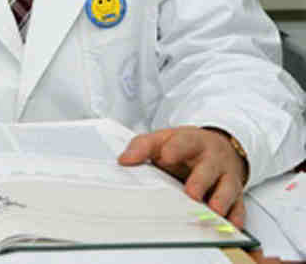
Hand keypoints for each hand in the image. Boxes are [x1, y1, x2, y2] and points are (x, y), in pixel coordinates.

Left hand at [118, 125, 246, 227]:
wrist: (220, 146)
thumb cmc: (186, 146)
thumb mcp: (164, 139)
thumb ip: (143, 146)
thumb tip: (124, 160)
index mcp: (193, 141)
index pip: (185, 141)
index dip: (176, 148)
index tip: (166, 155)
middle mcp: (212, 159)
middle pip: (209, 167)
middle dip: (201, 179)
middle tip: (191, 192)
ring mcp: (226, 176)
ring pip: (228, 187)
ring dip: (221, 199)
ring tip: (213, 210)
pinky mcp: (236, 194)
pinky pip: (240, 206)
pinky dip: (236, 217)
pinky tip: (231, 225)